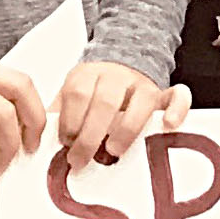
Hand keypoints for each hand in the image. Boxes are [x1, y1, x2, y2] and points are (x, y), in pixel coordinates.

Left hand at [55, 61, 191, 171]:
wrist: (120, 60)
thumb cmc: (92, 89)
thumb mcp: (70, 94)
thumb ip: (60, 114)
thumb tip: (42, 144)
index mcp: (88, 74)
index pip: (77, 94)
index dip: (69, 120)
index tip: (65, 143)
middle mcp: (116, 76)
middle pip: (104, 101)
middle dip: (90, 134)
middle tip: (80, 159)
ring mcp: (142, 84)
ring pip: (140, 100)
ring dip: (126, 128)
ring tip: (114, 151)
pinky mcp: (162, 93)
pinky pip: (177, 95)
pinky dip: (177, 109)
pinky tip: (168, 126)